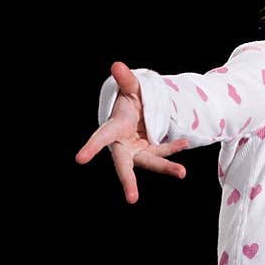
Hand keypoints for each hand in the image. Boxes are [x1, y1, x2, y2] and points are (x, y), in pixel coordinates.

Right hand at [74, 60, 189, 204]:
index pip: (100, 138)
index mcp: (114, 129)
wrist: (141, 113)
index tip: (79, 159)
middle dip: (128, 182)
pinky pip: (164, 152)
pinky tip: (185, 142)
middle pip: (125, 166)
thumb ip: (126, 80)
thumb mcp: (130, 89)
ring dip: (167, 167)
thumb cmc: (130, 102)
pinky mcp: (153, 153)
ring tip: (182, 173)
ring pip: (152, 162)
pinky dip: (175, 147)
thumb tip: (117, 65)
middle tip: (132, 199)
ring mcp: (140, 152)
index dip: (90, 147)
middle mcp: (124, 145)